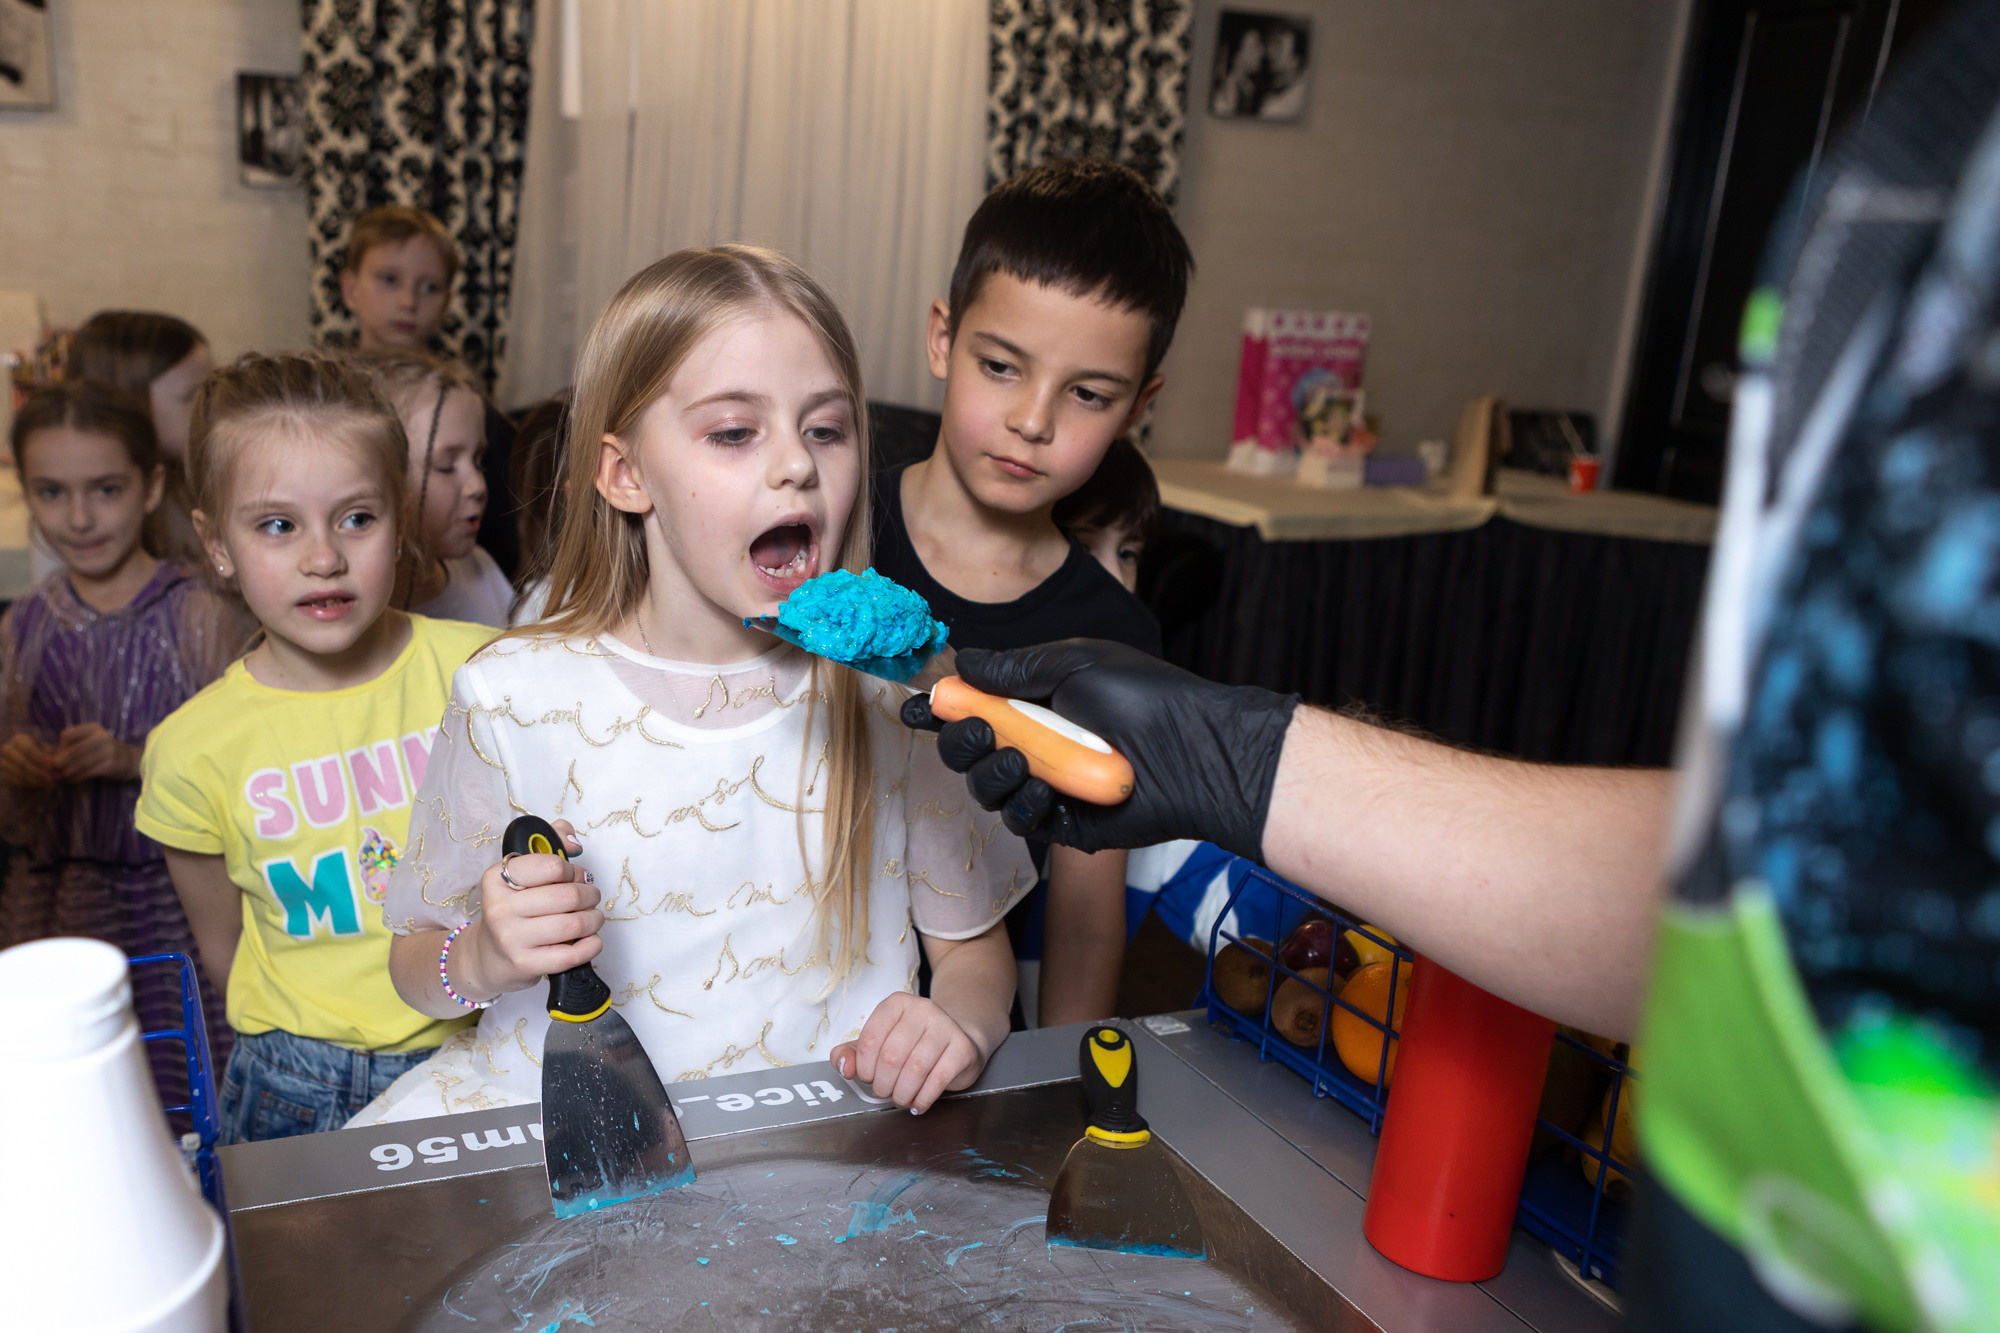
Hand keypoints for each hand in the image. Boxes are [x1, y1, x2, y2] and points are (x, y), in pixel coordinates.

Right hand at [0, 733, 56, 787]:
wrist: (33, 758)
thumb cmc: (43, 751)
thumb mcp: (49, 748)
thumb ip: (52, 754)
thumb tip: (56, 763)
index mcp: (19, 739)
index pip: (28, 749)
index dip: (40, 758)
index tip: (52, 766)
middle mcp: (8, 749)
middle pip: (23, 763)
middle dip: (39, 771)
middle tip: (53, 777)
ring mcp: (4, 762)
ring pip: (20, 773)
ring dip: (37, 779)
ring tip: (51, 782)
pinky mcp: (4, 773)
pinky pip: (17, 781)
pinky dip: (32, 783)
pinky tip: (44, 784)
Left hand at [52, 724, 140, 782]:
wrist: (131, 759)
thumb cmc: (104, 751)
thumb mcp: (90, 742)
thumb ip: (72, 747)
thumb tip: (51, 761)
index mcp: (93, 728)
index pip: (68, 734)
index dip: (59, 747)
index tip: (56, 757)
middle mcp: (102, 736)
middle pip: (74, 750)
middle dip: (61, 762)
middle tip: (54, 770)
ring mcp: (109, 750)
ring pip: (81, 762)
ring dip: (68, 772)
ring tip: (62, 777)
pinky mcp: (112, 764)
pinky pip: (89, 771)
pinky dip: (77, 777)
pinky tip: (72, 780)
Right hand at [456, 822, 598, 1000]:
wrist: (489, 957)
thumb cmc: (513, 910)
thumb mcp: (522, 873)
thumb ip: (550, 844)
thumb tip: (572, 843)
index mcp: (498, 878)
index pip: (552, 866)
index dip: (572, 870)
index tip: (571, 877)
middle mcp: (500, 908)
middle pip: (569, 895)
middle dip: (590, 895)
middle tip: (590, 898)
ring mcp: (511, 938)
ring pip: (575, 924)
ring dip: (594, 919)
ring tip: (592, 918)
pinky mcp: (524, 964)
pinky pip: (572, 954)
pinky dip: (592, 945)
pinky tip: (590, 939)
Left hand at [829, 992, 987, 1113]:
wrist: (959, 1040)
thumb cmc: (914, 1043)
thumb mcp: (880, 1043)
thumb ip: (852, 1053)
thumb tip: (844, 1068)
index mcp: (896, 1004)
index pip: (870, 1038)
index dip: (864, 1066)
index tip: (868, 1077)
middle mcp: (922, 1009)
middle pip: (891, 1056)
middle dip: (883, 1084)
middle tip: (885, 1092)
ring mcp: (946, 1027)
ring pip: (915, 1069)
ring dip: (902, 1094)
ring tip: (900, 1098)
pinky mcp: (963, 1048)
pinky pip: (938, 1080)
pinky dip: (923, 1098)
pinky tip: (918, 1103)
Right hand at [903, 639, 1298, 860]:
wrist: (1193, 748)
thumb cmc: (1143, 695)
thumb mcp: (1073, 665)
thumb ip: (1014, 670)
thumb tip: (964, 661)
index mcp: (1037, 704)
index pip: (975, 707)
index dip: (941, 710)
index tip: (915, 710)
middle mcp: (1038, 745)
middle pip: (971, 753)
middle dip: (960, 743)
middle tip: (974, 730)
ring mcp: (1048, 786)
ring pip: (989, 790)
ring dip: (991, 774)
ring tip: (1019, 759)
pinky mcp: (1064, 824)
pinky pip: (1022, 822)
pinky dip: (1024, 805)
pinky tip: (1042, 790)